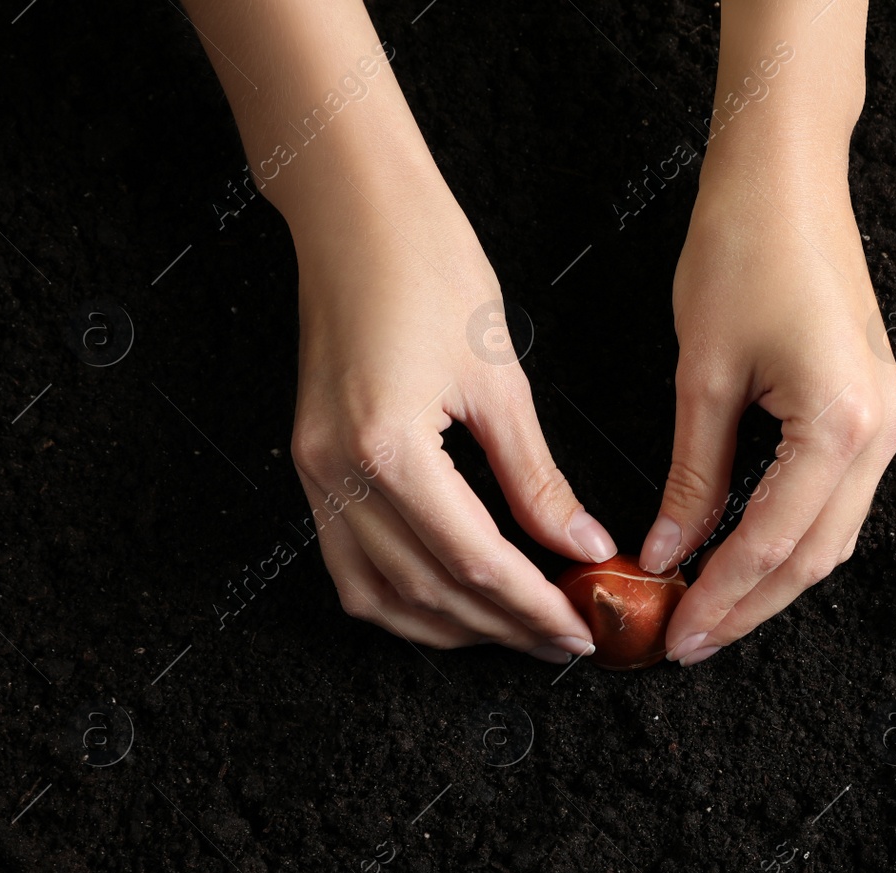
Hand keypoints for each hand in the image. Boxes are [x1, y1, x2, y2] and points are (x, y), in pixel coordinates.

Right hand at [287, 163, 615, 662]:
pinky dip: (403, 598)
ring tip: (517, 628)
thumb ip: (536, 478)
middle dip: (503, 627)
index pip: (474, 562)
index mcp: (388, 449)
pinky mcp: (311, 465)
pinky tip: (453, 600)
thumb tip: (582, 544)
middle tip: (566, 638)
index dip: (534, 605)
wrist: (354, 212)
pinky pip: (349, 564)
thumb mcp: (499, 379)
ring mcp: (313, 474)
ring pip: (379, 597)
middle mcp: (337, 474)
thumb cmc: (429, 267)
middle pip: (428, 592)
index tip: (584, 627)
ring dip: (451, 627)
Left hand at [638, 158, 895, 665]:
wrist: (787, 177)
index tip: (673, 635)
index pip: (773, 543)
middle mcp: (881, 433)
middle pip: (815, 557)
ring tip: (708, 611)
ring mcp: (887, 423)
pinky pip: (835, 499)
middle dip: (749, 607)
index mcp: (840, 424)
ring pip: (830, 536)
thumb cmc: (742, 251)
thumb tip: (667, 552)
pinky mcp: (874, 409)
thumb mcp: (702, 375)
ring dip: (770, 580)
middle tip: (685, 641)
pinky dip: (788, 536)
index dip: (720, 599)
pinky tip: (742, 555)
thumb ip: (691, 476)